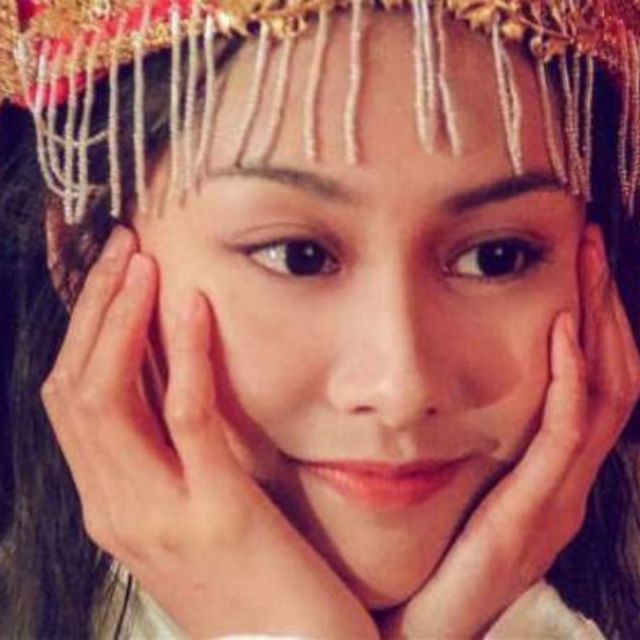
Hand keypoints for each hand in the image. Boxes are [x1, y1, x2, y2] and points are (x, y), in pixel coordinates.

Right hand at [41, 226, 379, 639]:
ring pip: (107, 396)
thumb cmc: (256, 586)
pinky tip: (193, 305)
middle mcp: (117, 508)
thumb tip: (178, 384)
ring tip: (140, 259)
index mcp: (114, 504)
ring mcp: (158, 515)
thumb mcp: (196, 518)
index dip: (81, 328)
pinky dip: (183, 355)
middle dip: (91, 308)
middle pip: (75, 386)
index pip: (73, 399)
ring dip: (120, 318)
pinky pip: (186, 419)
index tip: (107, 271)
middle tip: (120, 245)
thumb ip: (176, 459)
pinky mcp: (215, 517)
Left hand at [377, 223, 639, 637]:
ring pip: (601, 402)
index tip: (580, 258)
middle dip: (605, 308)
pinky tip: (562, 336)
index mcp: (548, 470)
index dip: (596, 318)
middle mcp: (563, 483)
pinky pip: (563, 442)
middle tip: (593, 244)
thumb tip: (438, 367)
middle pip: (609, 380)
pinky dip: (571, 386)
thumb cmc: (425, 549)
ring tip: (587, 270)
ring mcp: (553, 503)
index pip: (594, 381)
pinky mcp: (529, 521)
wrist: (409, 623)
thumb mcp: (453, 480)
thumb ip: (464, 433)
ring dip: (598, 330)